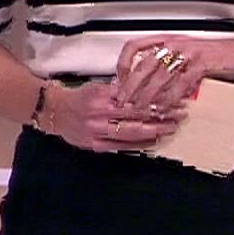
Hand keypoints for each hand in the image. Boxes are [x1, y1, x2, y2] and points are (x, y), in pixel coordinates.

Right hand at [40, 79, 186, 152]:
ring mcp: (97, 132)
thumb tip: (146, 88)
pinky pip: (122, 147)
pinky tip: (154, 141)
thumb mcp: (97, 87)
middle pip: (136, 116)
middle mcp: (99, 115)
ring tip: (172, 128)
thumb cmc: (78, 97)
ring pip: (132, 133)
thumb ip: (119, 90)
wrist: (53, 112)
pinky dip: (140, 145)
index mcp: (101, 97)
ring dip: (155, 131)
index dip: (156, 100)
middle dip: (161, 116)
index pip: (134, 98)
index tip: (173, 98)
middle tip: (180, 114)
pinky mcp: (96, 146)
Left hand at [112, 35, 233, 110]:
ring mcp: (188, 52)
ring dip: (147, 95)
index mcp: (167, 40)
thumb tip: (144, 86)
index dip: (123, 64)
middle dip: (130, 86)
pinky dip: (170, 97)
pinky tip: (164, 108)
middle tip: (122, 102)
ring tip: (139, 109)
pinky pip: (180, 83)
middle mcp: (174, 43)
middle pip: (144, 64)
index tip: (118, 81)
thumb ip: (166, 69)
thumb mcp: (184, 60)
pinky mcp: (202, 63)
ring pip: (159, 76)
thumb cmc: (212, 58)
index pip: (135, 46)